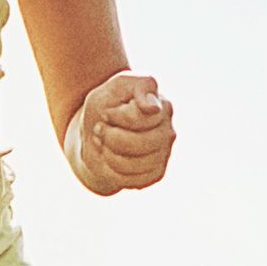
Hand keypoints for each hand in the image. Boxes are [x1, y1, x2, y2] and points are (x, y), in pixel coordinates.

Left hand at [61, 71, 177, 195]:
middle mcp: (168, 131)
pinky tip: (111, 158)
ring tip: (104, 143)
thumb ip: (138, 86)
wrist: (98, 132)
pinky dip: (112, 170)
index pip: (137, 118)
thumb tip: (153, 108)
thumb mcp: (115, 86)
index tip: (106, 112)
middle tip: (99, 129)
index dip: (114, 117)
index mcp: (162, 106)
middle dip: (110, 137)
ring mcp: (164, 154)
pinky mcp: (156, 174)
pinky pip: (131, 180)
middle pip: (138, 143)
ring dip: (108, 154)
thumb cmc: (108, 105)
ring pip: (132, 164)